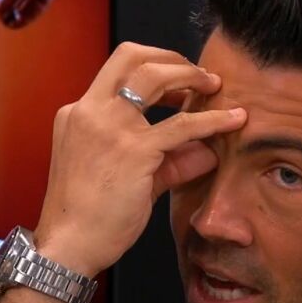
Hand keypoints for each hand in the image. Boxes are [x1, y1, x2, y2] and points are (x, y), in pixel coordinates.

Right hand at [32, 42, 245, 275]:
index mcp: (78, 114)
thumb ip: (168, 161)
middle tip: (200, 75)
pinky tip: (233, 119)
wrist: (67, 246)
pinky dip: (211, 119)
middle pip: (132, 56)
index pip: (116, 70)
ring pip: (155, 77)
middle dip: (172, 58)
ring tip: (215, 86)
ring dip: (190, 75)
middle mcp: (89, 112)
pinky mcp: (132, 150)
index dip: (152, 66)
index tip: (177, 82)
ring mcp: (109, 127)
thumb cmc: (88, 218)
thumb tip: (206, 152)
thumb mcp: (128, 179)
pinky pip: (182, 126)